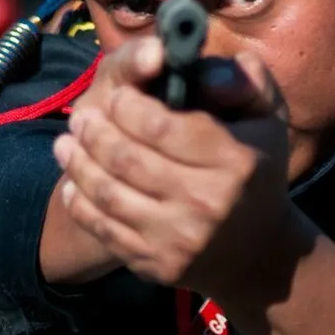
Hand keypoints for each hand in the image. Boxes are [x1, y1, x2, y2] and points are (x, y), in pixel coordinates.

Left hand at [53, 38, 291, 298]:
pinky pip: (104, 229)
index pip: (161, 126)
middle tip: (81, 117)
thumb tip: (206, 70)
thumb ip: (246, 78)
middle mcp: (207, 201)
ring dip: (78, 163)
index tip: (117, 95)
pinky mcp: (158, 265)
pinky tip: (72, 183)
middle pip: (127, 158)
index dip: (127, 106)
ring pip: (108, 193)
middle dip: (95, 131)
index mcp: (235, 160)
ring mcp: (180, 238)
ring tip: (66, 143)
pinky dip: (80, 203)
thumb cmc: (258, 172)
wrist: (258, 255)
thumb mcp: (268, 117)